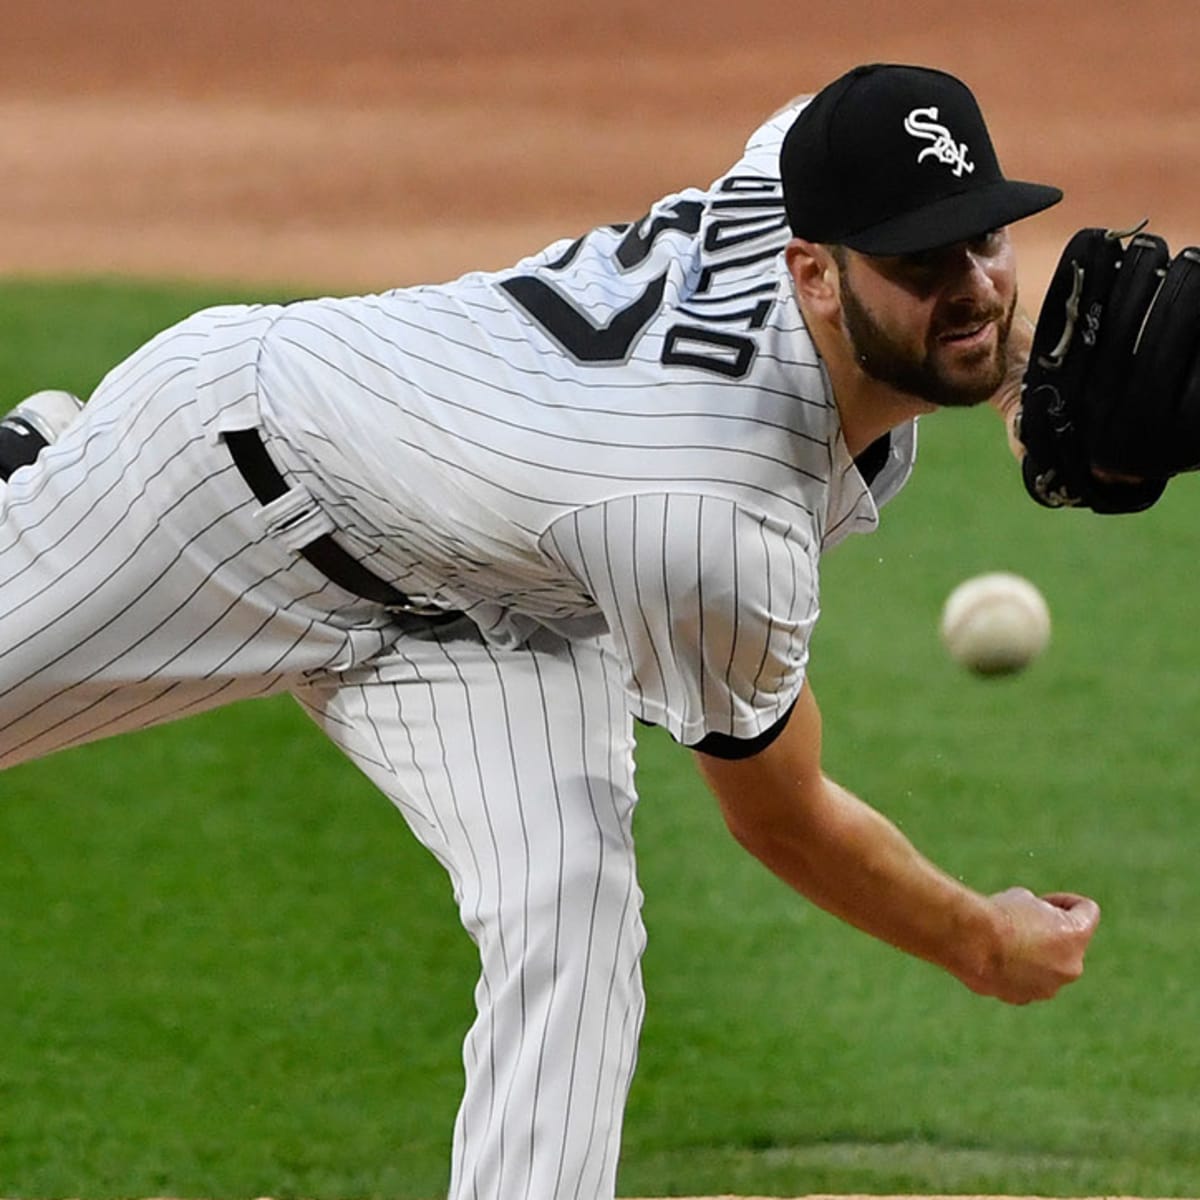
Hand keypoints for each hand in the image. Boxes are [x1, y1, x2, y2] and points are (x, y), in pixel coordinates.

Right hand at [963, 887, 1100, 1004]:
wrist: (970, 941)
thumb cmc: (998, 914)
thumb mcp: (1022, 899)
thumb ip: (1039, 913)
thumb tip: (1033, 925)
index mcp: (1076, 935)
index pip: (1087, 911)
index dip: (1063, 901)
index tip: (1041, 901)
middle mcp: (1070, 966)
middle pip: (1068, 944)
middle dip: (1048, 932)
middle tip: (1017, 921)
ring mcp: (1048, 987)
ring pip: (1046, 966)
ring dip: (1031, 954)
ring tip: (1000, 940)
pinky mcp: (1022, 998)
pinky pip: (1024, 981)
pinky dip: (1013, 970)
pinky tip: (990, 957)